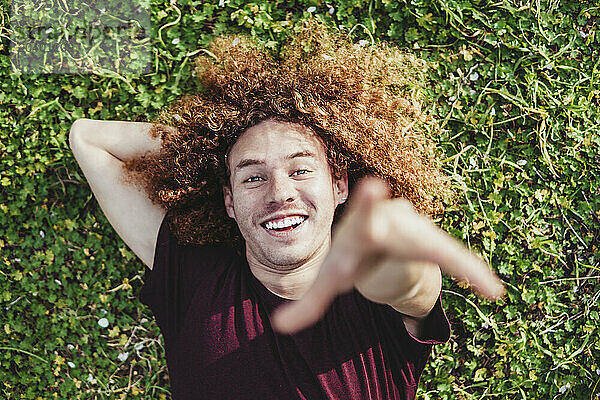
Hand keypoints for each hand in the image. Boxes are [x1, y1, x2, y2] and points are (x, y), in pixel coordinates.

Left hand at [270, 175, 504, 333]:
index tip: (375, 183)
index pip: (364, 217)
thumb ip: (309, 303)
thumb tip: (277, 328)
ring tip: (484, 286)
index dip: (370, 203)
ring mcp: (415, 231)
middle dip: (380, 205)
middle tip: (378, 186)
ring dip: (453, 263)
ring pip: (435, 246)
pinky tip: (495, 292)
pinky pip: (457, 259)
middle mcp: (390, 223)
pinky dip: (474, 274)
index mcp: (363, 230)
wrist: (382, 238)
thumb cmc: (354, 256)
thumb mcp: (333, 279)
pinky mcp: (437, 245)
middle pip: (388, 218)